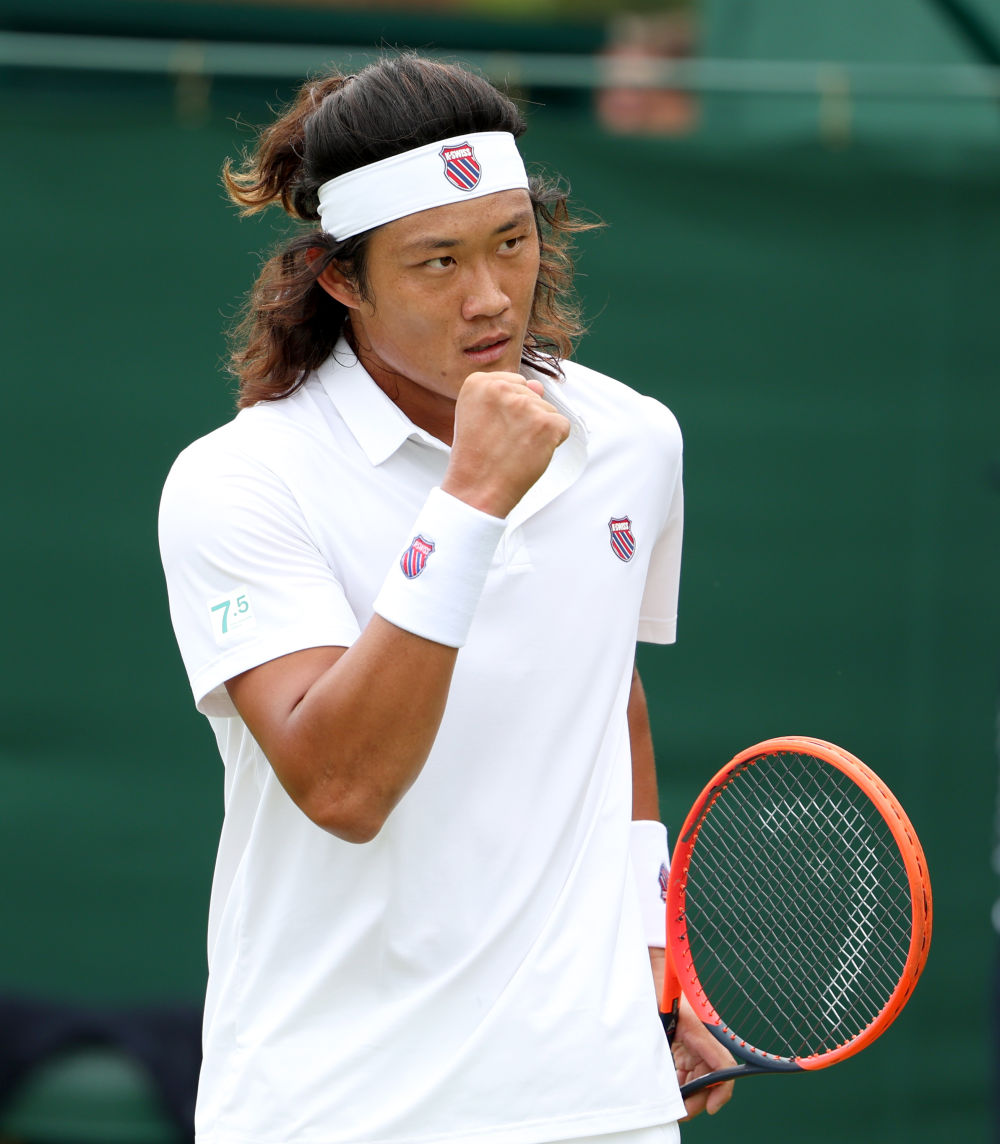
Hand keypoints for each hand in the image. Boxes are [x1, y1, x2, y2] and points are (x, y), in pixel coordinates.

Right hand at [442, 372, 569, 518]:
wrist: (476, 489)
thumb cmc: (476, 458)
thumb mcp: (477, 416)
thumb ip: (505, 395)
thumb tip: (538, 385)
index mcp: (479, 382)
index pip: (515, 383)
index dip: (510, 409)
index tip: (496, 427)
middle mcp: (502, 388)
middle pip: (533, 395)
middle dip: (526, 419)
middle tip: (504, 441)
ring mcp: (525, 405)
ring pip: (548, 411)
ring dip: (539, 431)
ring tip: (515, 449)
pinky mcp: (546, 423)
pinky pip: (562, 426)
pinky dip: (553, 443)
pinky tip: (531, 453)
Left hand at [647, 948, 734, 1120]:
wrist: (655, 973)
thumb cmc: (659, 991)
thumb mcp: (657, 1018)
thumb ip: (658, 1046)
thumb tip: (659, 1080)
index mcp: (701, 1032)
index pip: (723, 1066)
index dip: (721, 1091)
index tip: (711, 1108)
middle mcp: (703, 1039)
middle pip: (710, 1078)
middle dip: (697, 1098)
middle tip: (680, 1112)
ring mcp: (695, 1042)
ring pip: (699, 1077)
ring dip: (688, 1091)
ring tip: (672, 1103)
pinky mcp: (686, 1044)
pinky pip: (689, 1069)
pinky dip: (681, 1082)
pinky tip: (669, 1087)